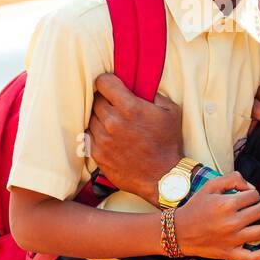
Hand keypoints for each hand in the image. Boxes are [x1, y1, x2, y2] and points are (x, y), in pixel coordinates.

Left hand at [88, 73, 182, 204]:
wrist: (164, 177)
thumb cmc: (169, 143)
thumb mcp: (171, 111)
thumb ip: (153, 94)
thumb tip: (138, 85)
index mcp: (130, 108)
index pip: (103, 82)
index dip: (107, 81)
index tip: (111, 86)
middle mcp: (113, 122)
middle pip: (95, 100)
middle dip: (105, 100)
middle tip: (114, 105)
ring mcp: (103, 139)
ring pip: (90, 117)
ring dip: (100, 117)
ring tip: (112, 122)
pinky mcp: (97, 154)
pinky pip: (88, 135)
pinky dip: (96, 133)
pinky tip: (108, 136)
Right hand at [173, 172, 259, 259]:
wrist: (179, 232)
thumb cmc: (195, 207)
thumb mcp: (210, 186)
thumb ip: (232, 179)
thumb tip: (251, 187)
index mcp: (226, 204)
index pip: (253, 195)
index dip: (255, 192)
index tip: (251, 194)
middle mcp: (231, 222)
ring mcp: (233, 240)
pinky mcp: (231, 253)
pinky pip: (254, 257)